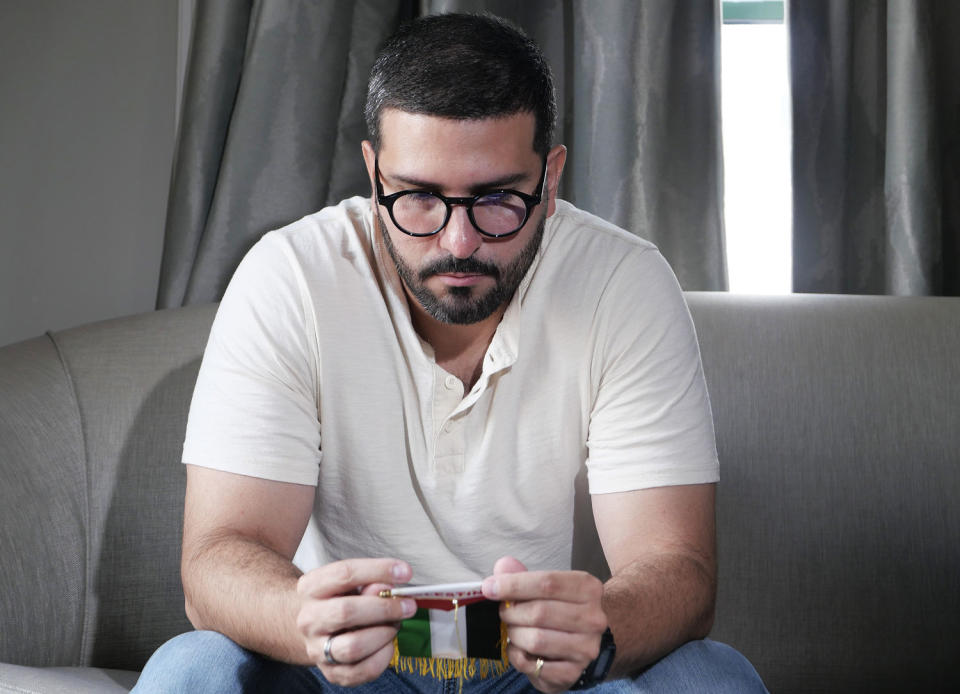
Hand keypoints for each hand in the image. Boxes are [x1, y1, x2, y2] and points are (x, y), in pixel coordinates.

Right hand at [296, 558, 417, 685]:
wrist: (316, 627)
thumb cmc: (339, 598)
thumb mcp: (351, 582)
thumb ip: (370, 580)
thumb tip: (388, 589)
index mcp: (311, 588)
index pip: (344, 574)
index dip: (378, 570)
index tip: (406, 572)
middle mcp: (309, 619)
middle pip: (346, 612)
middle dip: (385, 608)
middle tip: (408, 606)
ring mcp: (317, 649)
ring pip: (354, 646)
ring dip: (384, 634)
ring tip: (394, 625)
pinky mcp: (331, 672)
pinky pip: (363, 670)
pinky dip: (383, 656)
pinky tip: (388, 643)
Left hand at [482, 556, 607, 692]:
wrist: (577, 645)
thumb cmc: (557, 611)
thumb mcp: (544, 588)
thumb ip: (523, 575)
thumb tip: (503, 566)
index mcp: (587, 588)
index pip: (547, 582)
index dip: (514, 585)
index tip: (489, 587)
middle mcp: (593, 617)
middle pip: (540, 612)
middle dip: (512, 612)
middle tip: (503, 612)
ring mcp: (587, 647)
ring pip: (537, 639)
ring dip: (515, 635)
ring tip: (513, 631)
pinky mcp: (575, 672)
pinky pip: (535, 665)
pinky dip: (519, 657)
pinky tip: (520, 649)